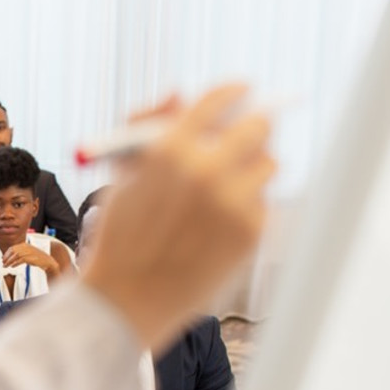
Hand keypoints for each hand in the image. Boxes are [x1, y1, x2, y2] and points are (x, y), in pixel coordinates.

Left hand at [2, 243, 56, 272]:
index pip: (12, 248)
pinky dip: (15, 263)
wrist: (46, 260)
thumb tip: (7, 257)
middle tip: (3, 263)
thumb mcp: (27, 253)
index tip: (3, 259)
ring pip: (15, 256)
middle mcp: (25, 247)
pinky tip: (12, 266)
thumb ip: (18, 253)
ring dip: (9, 262)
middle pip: (12, 251)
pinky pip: (20, 260)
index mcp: (24, 244)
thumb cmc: (36, 257)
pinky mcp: (30, 257)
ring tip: (5, 266)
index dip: (6, 254)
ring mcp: (28, 252)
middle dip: (6, 258)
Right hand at [82, 84, 274, 350]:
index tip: (244, 91)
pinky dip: (248, 205)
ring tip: (225, 190)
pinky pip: (264, 201)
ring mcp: (232, 200)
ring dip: (253, 168)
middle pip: (259, 125)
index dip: (235, 91)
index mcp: (170, 148)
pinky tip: (219, 224)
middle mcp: (206, 169)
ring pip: (270, 163)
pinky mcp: (250, 231)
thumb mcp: (121, 175)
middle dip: (255, 125)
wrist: (124, 299)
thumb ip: (147, 129)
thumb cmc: (120, 235)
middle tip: (250, 134)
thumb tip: (178, 94)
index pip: (221, 99)